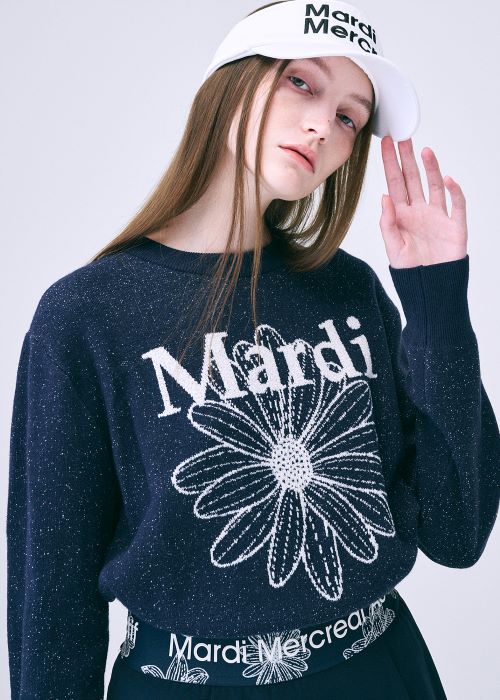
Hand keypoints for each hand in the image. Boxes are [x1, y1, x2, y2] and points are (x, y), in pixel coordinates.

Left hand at [379, 136, 467, 268]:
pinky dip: (454, 191)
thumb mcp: (392, 248)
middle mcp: (419, 211)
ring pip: (435, 186)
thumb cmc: (409, 271)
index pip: (394, 183)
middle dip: (408, 158)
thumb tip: (384, 197)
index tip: (385, 144)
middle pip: (413, 179)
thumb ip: (387, 223)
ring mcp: (438, 217)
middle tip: (403, 137)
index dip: (390, 163)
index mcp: (401, 215)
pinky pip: (457, 205)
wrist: (430, 288)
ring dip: (431, 168)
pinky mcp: (455, 226)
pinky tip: (449, 179)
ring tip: (424, 151)